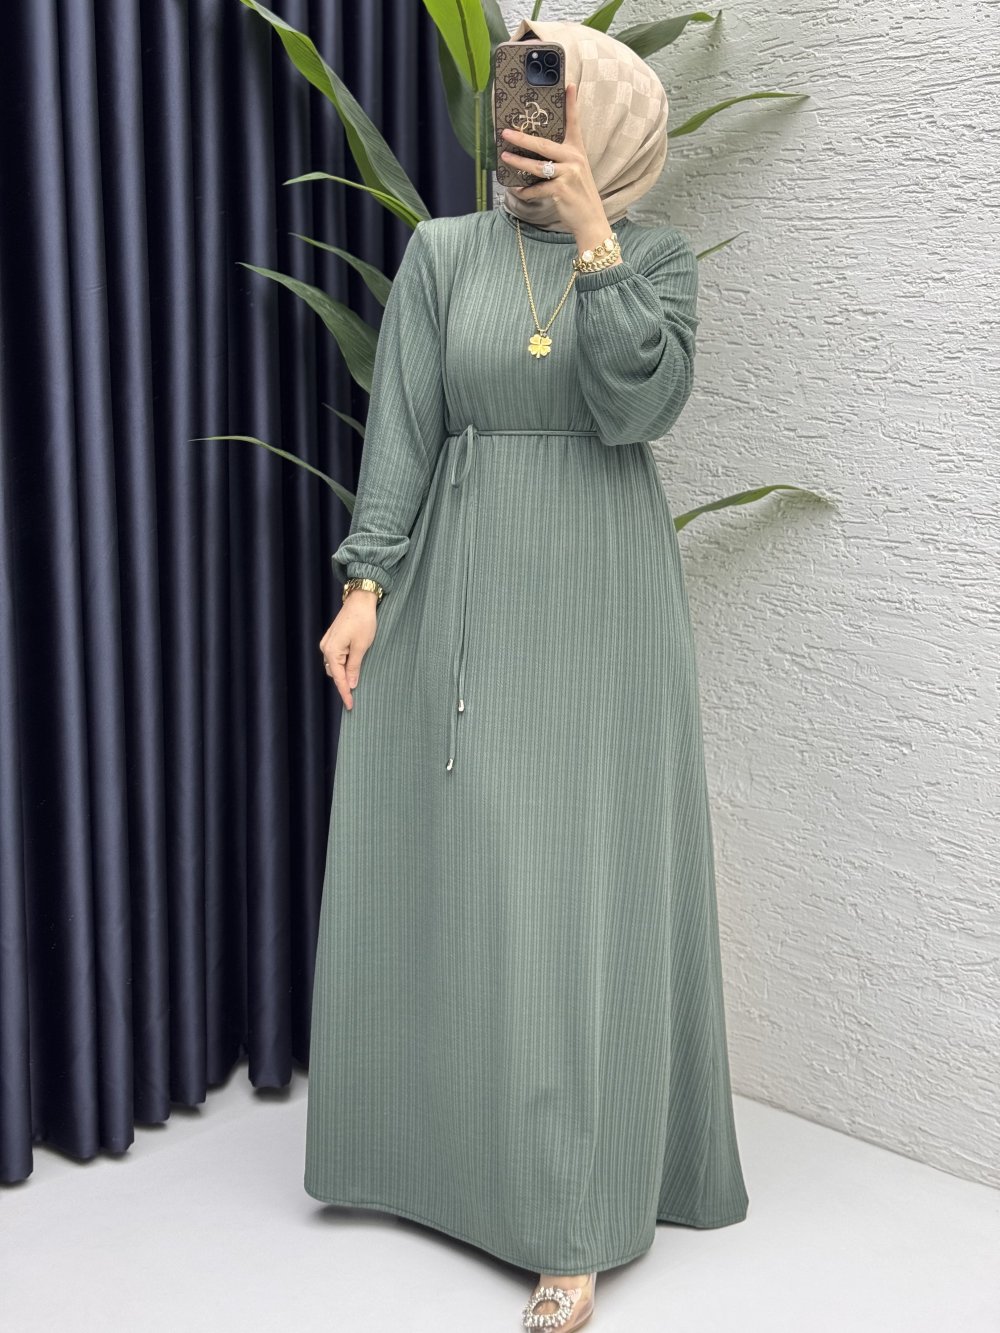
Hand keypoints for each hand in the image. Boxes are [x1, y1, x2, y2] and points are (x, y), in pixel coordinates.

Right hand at [319, 592, 377, 709]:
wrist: (360, 600)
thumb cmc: (363, 621)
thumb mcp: (362, 646)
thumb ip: (355, 666)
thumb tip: (351, 684)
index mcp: (332, 651)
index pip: (339, 678)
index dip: (345, 693)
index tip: (350, 706)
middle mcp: (325, 648)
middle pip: (335, 673)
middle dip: (345, 683)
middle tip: (357, 694)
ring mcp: (327, 643)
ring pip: (335, 665)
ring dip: (345, 672)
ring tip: (358, 677)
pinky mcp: (332, 639)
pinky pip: (336, 657)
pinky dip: (344, 663)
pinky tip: (353, 665)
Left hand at [499, 82, 618, 256]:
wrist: (591, 220)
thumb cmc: (579, 196)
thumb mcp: (575, 173)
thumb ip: (561, 160)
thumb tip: (535, 154)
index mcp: (577, 151)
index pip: (574, 123)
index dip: (571, 104)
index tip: (568, 85)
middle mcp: (574, 159)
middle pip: (543, 144)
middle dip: (522, 138)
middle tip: (505, 132)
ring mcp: (567, 174)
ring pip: (536, 166)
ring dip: (518, 163)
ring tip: (504, 158)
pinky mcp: (560, 190)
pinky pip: (536, 189)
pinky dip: (525, 192)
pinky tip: (516, 190)